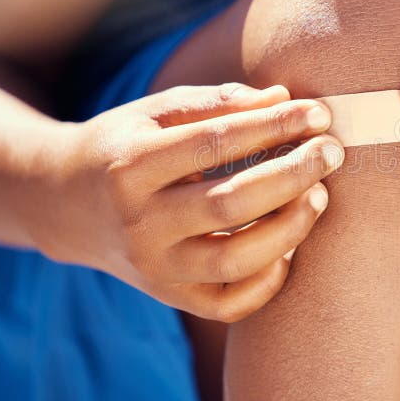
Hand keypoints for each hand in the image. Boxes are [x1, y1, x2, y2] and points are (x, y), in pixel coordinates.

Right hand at [32, 83, 343, 321]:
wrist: (67, 205)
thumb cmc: (124, 148)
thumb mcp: (155, 112)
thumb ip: (217, 103)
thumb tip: (284, 97)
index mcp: (131, 165)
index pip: (216, 143)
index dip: (274, 125)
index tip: (318, 113)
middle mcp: (140, 222)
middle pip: (231, 204)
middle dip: (293, 174)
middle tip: (332, 152)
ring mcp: (154, 267)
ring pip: (236, 259)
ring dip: (291, 227)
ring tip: (319, 195)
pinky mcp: (170, 296)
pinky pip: (230, 303)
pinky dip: (269, 279)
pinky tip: (289, 245)